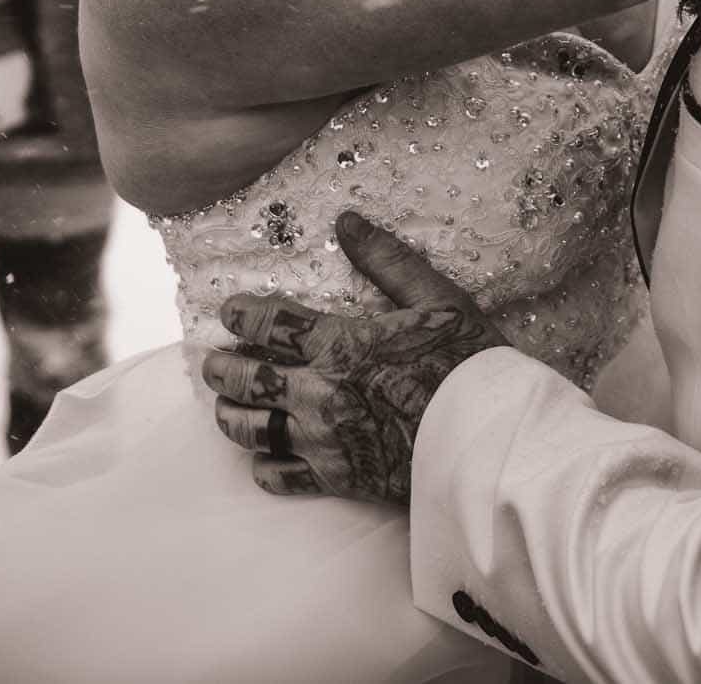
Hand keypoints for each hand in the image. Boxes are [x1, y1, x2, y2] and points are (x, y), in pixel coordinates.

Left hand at [201, 212, 506, 505]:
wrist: (488, 441)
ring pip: (254, 430)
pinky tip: (261, 461)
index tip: (228, 311)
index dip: (242, 316)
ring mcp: (325, 439)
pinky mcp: (338, 478)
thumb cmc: (469, 365)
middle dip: (222, 369)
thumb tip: (347, 221)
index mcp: (342, 344)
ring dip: (230, 416)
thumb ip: (388, 261)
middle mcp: (321, 392)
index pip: (272, 324)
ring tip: (222, 408)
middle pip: (249, 379)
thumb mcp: (437, 298)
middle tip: (211, 363)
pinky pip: (282, 478)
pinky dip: (264, 468)